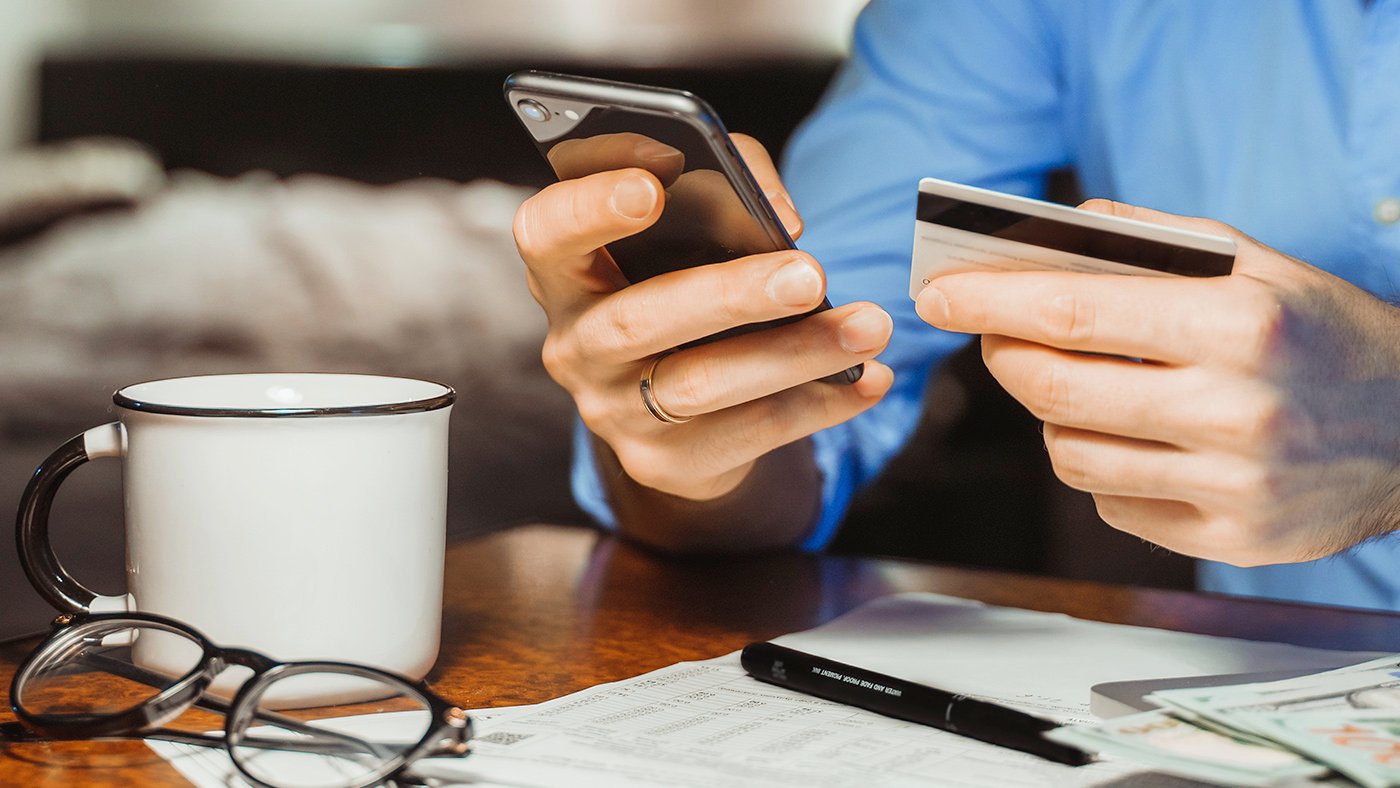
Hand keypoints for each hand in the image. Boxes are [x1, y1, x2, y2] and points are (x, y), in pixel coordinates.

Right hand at [513, 133, 892, 516]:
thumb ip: (727, 194)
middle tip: (808, 274)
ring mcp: (612, 411)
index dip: (590, 208)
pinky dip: (818, 404)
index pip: (546, 232)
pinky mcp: (662, 462)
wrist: (672, 406)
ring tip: (868, 326)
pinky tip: (867, 379)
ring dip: (795, 355)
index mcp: (565, 271)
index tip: (652, 188)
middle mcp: (574, 344)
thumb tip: (783, 222)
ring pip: (701, 386)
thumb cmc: (681, 283)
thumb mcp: (687, 232)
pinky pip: (747, 434)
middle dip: (730, 295)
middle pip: (639, 320)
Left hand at [916, 199, 1399, 565]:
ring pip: (1071, 456)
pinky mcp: (1230, 538)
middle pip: (1055, 392)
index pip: (1075, 314)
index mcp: (1240, 325)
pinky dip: (1100, 465)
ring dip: (1049, 415)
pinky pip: (1112, 503)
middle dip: (1002, 357)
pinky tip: (1133, 436)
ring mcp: (1232, 486)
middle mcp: (1235, 411)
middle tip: (990, 334)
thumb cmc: (1322, 333)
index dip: (990, 303)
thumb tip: (1048, 235)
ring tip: (1071, 382)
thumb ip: (1150, 242)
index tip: (937, 293)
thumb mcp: (1256, 263)